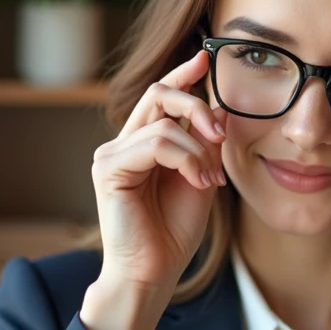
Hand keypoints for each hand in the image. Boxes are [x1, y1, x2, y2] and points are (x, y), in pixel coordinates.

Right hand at [88, 49, 227, 302]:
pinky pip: (155, 143)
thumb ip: (205, 144)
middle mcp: (123, 144)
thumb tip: (220, 107)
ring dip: (198, 148)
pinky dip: (185, 158)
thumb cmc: (174, 231)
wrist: (155, 272)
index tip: (205, 57)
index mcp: (143, 144)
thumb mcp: (201, 177)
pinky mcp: (108, 169)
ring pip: (162, 122)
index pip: (160, 97)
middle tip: (221, 134)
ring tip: (211, 178)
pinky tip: (199, 181)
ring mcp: (111, 155)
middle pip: (158, 94)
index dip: (181, 74)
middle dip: (196, 105)